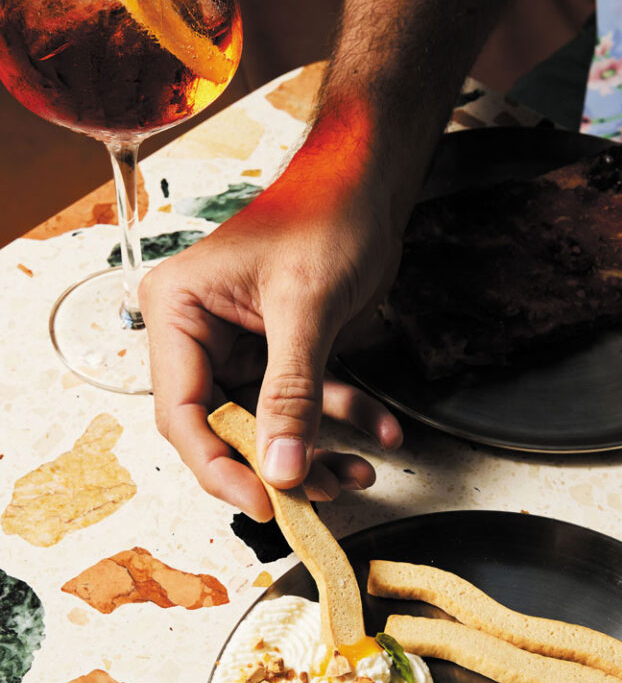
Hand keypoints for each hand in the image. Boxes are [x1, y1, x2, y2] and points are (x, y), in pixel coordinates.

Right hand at [139, 123, 403, 521]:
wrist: (372, 180)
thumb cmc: (327, 212)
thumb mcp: (307, 307)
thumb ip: (291, 393)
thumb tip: (281, 468)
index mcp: (179, 311)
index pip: (181, 412)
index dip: (218, 467)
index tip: (263, 502)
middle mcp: (200, 334)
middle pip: (224, 428)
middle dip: (276, 464)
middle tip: (317, 496)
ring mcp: (241, 347)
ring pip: (269, 425)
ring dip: (316, 452)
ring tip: (359, 470)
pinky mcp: (281, 353)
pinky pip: (306, 402)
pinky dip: (343, 418)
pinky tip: (381, 432)